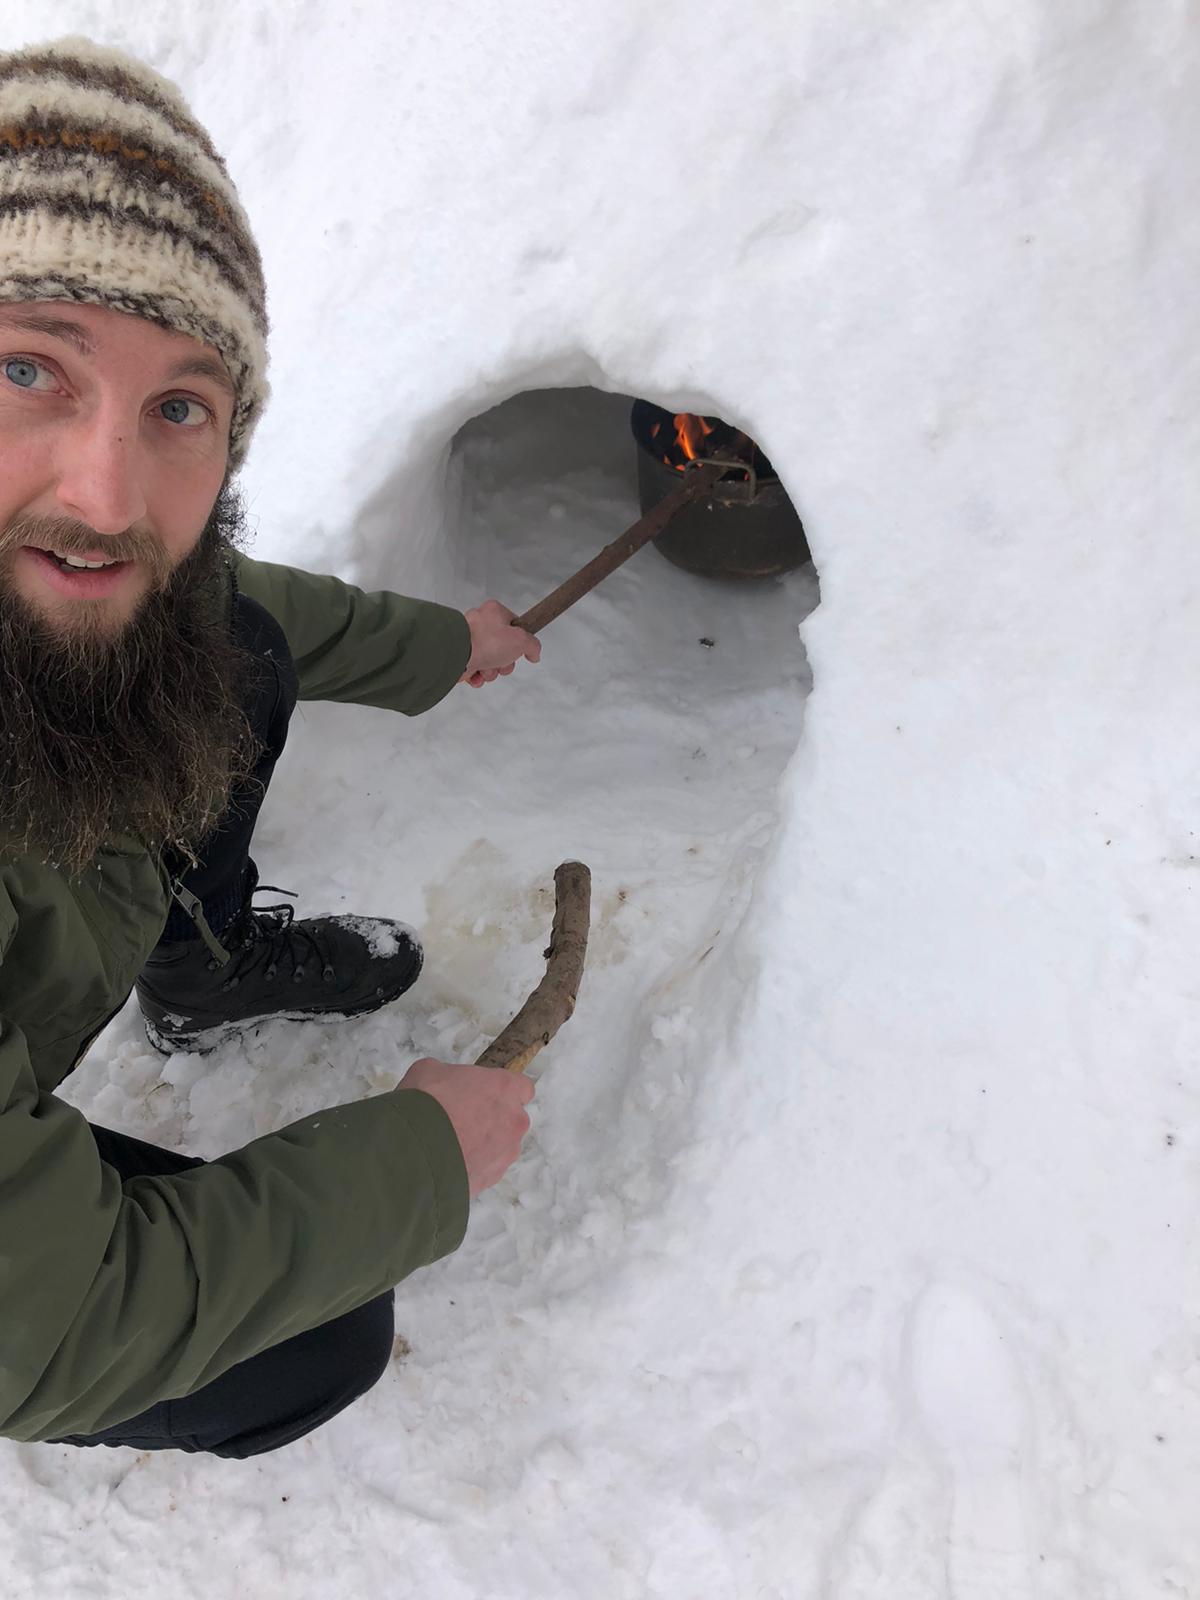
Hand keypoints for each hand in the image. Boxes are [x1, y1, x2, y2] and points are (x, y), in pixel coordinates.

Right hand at [399, 1058, 533, 1197]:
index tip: (487, 1094)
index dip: (504, 1091)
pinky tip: (448, 1162)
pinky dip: (473, 1165)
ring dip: (483, 1145)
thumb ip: (448, 1075)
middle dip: (492, 1119)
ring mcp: (505, 1153)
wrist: (415, 1151)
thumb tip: (443, 1085)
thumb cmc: (426, 1103)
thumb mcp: (429, 1070)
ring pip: (501, 1147)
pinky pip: (486, 1168)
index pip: (523, 1087)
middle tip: (462, 1119)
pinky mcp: (492, 1178)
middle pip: (512, 1119)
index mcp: (504, 1088)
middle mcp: (513, 1121)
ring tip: (451, 1145)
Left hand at [460, 599, 540, 686]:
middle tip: (501, 662)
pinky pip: (475, 669)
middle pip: (503, 648)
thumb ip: (533, 646)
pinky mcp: (460, 655)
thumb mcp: (521, 640)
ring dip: (491, 670)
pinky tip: (477, 674)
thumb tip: (534, 653)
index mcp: (494, 612)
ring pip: (489, 661)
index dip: (519, 642)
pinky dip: (477, 676)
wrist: (457, 655)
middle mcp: (480, 623)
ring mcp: (469, 640)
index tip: (519, 650)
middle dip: (504, 662)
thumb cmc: (485, 642)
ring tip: (486, 668)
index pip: (514, 626)